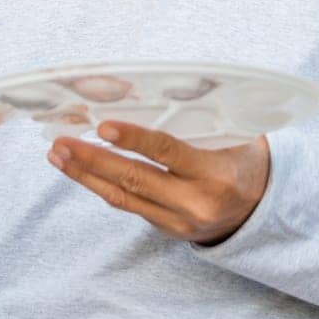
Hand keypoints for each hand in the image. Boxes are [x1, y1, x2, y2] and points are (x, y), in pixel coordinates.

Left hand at [48, 123, 269, 244]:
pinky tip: (78, 170)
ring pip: (122, 198)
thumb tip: (157, 89)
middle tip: (61, 142)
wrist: (260, 210)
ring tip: (58, 155)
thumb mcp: (236, 137)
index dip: (134, 139)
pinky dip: (99, 186)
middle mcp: (195, 202)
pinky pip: (127, 205)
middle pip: (135, 179)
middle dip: (93, 160)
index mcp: (215, 174)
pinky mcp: (165, 228)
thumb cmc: (242, 160)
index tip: (103, 126)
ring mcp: (178, 221)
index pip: (168, 152)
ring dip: (85, 175)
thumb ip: (202, 119)